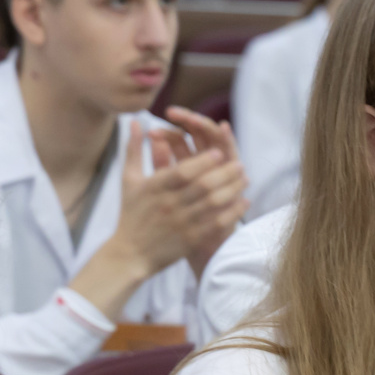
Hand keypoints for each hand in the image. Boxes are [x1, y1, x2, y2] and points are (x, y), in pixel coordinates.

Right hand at [107, 117, 247, 277]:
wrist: (130, 254)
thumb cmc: (130, 214)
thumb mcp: (128, 180)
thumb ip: (133, 149)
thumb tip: (135, 120)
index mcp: (155, 188)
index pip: (184, 170)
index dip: (203, 161)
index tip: (219, 152)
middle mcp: (170, 204)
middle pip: (204, 185)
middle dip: (225, 172)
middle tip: (240, 164)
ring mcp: (182, 223)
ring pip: (214, 203)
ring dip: (233, 189)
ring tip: (245, 178)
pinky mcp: (192, 239)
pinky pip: (218, 223)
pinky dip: (234, 212)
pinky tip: (244, 202)